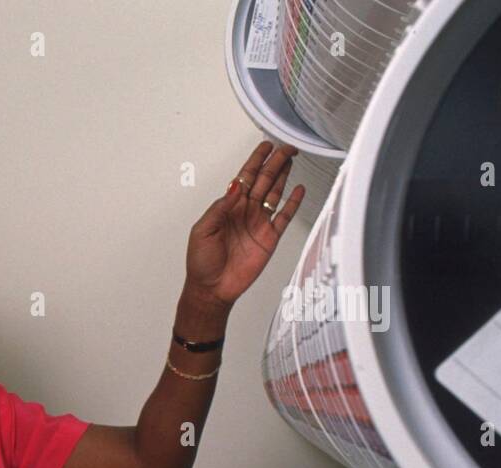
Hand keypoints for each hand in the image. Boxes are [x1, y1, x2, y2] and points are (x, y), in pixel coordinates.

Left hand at [184, 141, 304, 308]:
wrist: (212, 288)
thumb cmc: (201, 262)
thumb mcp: (202, 231)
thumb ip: (219, 208)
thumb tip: (234, 188)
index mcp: (228, 207)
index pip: (244, 178)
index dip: (255, 161)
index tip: (265, 146)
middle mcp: (245, 212)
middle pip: (263, 180)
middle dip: (274, 162)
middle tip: (286, 147)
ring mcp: (258, 224)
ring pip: (274, 193)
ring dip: (283, 176)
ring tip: (291, 159)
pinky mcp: (269, 238)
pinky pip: (284, 217)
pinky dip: (293, 203)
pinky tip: (299, 189)